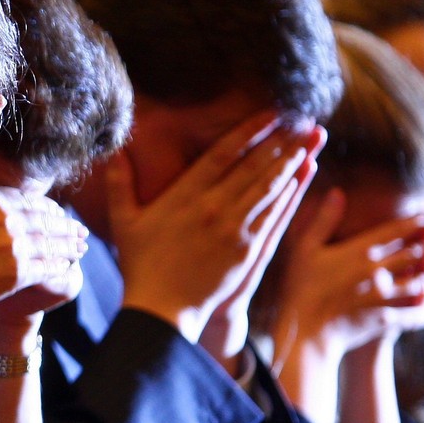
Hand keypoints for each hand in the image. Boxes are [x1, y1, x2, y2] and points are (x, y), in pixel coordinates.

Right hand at [0, 186, 86, 347]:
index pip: (30, 201)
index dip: (48, 208)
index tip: (57, 212)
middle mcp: (6, 218)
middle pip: (46, 220)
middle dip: (66, 225)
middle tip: (79, 229)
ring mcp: (14, 245)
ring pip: (51, 243)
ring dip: (70, 244)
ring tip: (82, 245)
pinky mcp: (19, 272)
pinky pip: (47, 266)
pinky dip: (60, 264)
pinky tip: (67, 264)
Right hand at [115, 114, 325, 343]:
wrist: (161, 310)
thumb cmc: (140, 265)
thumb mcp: (124, 221)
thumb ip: (119, 183)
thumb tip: (114, 150)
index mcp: (185, 195)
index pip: (223, 153)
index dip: (250, 130)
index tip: (271, 112)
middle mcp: (213, 207)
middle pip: (254, 165)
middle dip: (281, 139)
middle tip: (303, 119)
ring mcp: (234, 229)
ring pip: (269, 187)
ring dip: (292, 160)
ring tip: (310, 140)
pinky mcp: (247, 251)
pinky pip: (274, 215)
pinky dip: (291, 193)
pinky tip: (303, 176)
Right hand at [273, 190, 423, 361]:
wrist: (303, 331)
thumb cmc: (300, 287)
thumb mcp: (305, 248)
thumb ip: (323, 219)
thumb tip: (338, 192)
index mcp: (360, 250)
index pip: (399, 229)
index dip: (422, 221)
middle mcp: (378, 270)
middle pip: (420, 252)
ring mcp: (385, 296)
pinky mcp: (387, 320)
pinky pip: (418, 313)